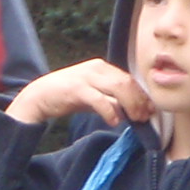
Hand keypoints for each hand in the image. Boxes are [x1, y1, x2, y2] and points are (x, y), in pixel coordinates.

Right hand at [4, 58, 152, 130]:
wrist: (39, 96)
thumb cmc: (68, 96)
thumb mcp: (94, 94)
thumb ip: (111, 98)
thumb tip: (133, 110)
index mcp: (102, 67)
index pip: (129, 78)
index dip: (142, 95)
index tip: (150, 110)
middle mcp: (96, 68)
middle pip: (127, 82)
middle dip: (139, 101)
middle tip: (144, 117)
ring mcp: (86, 77)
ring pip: (118, 88)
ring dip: (130, 105)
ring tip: (134, 119)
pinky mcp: (76, 89)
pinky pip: (99, 99)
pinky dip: (110, 111)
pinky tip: (114, 122)